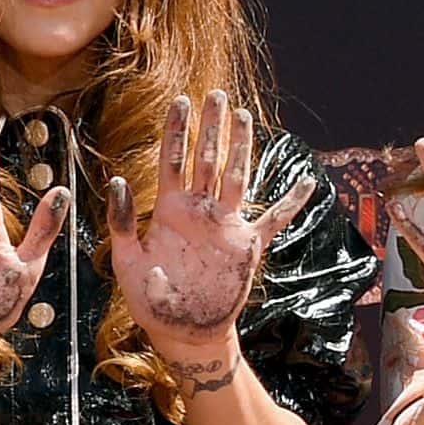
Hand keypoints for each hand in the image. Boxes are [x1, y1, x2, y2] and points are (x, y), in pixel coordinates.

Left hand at [110, 90, 323, 363]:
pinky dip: (291, 203)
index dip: (177, 130)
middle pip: (207, 158)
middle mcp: (199, 210)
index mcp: (170, 209)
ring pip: (235, 176)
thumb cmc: (148, 298)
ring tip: (244, 115)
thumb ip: (123, 222)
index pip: (173, 159)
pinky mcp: (246, 246)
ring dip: (241, 146)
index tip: (180, 100)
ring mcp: (224, 225)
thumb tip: (117, 181)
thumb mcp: (127, 259)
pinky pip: (274, 221)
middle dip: (211, 126)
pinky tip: (306, 183)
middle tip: (215, 93)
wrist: (181, 331)